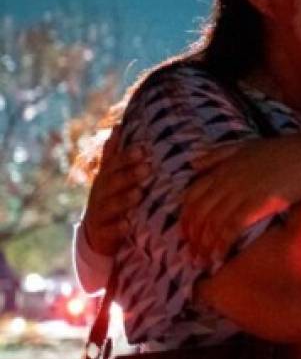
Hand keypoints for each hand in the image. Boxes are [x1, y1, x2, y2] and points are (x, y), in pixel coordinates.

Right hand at [82, 125, 148, 255]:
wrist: (96, 231)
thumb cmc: (110, 197)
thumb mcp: (110, 175)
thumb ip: (114, 153)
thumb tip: (118, 126)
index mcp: (105, 178)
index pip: (114, 165)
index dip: (125, 157)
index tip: (142, 148)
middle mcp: (100, 194)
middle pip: (112, 183)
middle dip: (128, 175)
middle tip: (147, 167)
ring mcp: (100, 213)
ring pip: (110, 206)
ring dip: (124, 200)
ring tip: (138, 194)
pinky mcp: (102, 233)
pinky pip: (109, 231)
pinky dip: (118, 227)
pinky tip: (128, 225)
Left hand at [181, 134, 300, 260]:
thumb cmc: (278, 152)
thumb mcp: (244, 146)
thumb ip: (218, 154)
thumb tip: (193, 164)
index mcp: (222, 168)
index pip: (192, 195)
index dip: (186, 217)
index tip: (186, 233)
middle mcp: (227, 180)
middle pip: (200, 213)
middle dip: (192, 236)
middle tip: (192, 254)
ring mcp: (241, 192)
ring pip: (213, 223)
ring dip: (205, 244)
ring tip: (203, 261)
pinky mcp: (256, 204)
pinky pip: (231, 227)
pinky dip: (222, 243)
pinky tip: (219, 256)